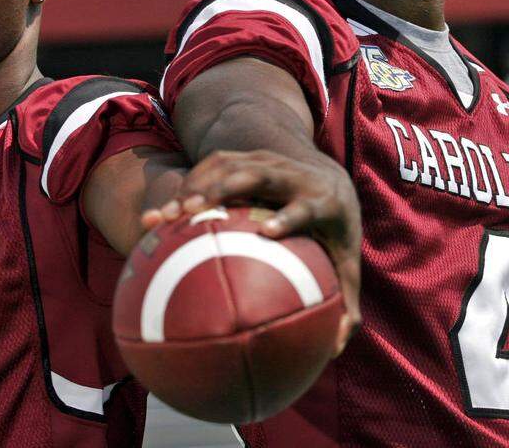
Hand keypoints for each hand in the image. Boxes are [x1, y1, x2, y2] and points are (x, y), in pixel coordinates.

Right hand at [141, 149, 361, 355]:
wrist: (329, 177)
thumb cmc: (334, 233)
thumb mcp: (346, 266)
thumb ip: (344, 306)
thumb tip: (333, 351)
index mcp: (324, 201)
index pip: (306, 206)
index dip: (289, 215)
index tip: (270, 232)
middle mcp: (295, 175)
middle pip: (259, 175)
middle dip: (225, 189)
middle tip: (194, 212)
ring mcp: (268, 161)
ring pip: (229, 167)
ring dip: (195, 188)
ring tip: (167, 216)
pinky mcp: (246, 157)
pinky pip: (212, 166)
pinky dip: (186, 186)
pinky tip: (162, 215)